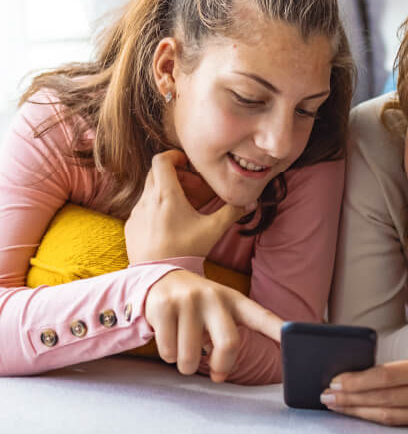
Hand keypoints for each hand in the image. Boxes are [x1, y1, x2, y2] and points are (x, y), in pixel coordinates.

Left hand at [126, 150, 256, 262]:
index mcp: (166, 194)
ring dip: (165, 193)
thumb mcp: (213, 230)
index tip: (187, 164)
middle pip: (156, 173)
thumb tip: (250, 202)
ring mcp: (136, 213)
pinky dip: (155, 209)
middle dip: (175, 175)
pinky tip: (168, 225)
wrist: (159, 277)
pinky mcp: (131, 227)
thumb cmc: (186, 251)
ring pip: (149, 192)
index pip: (162, 159)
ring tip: (182, 209)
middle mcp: (147, 200)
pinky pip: (142, 209)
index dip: (174, 156)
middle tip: (192, 188)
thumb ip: (232, 212)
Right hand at [145, 270, 282, 381]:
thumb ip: (229, 339)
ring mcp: (188, 300)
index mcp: (234, 300)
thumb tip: (222, 375)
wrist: (161, 279)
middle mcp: (214, 297)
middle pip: (229, 344)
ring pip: (190, 356)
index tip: (295, 339)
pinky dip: (168, 355)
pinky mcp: (164, 306)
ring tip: (185, 351)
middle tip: (216, 373)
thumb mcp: (221, 312)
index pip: (261, 316)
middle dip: (221, 366)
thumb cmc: (199, 307)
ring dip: (187, 366)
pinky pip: (168, 351)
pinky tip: (169, 337)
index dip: (278, 329)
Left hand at [320, 349, 407, 427]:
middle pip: (383, 399)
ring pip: (391, 416)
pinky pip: (407, 424)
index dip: (358, 381)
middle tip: (324, 397)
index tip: (335, 381)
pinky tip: (367, 417)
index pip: (387, 376)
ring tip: (337, 408)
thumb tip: (379, 374)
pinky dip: (383, 420)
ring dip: (360, 412)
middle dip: (350, 398)